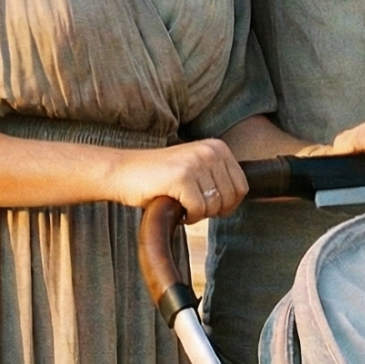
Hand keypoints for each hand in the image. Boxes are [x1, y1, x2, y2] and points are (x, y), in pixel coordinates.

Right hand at [105, 139, 248, 223]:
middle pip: (230, 199)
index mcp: (217, 147)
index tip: (204, 203)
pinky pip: (198, 210)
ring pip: (215, 206)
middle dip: (211, 210)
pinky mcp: (182, 177)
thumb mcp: (196, 169)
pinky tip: (173, 206)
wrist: (122, 172)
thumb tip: (238, 201)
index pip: (242, 187)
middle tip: (189, 204)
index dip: (225, 204)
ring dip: (197, 213)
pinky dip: (186, 216)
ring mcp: (196, 162)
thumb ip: (218, 178)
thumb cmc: (158, 178)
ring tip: (180, 202)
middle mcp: (210, 151)